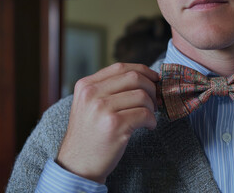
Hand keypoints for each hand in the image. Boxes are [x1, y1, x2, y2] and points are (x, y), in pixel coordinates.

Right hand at [56, 63, 158, 183]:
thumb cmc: (90, 135)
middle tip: (155, 100)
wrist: (78, 165)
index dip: (143, 71)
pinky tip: (148, 126)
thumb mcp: (89, 106)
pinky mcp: (114, 125)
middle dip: (151, 88)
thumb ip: (109, 89)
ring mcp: (102, 109)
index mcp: (86, 85)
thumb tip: (144, 78)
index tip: (154, 79)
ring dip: (152, 106)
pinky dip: (152, 120)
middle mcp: (92, 94)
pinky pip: (144, 114)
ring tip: (148, 117)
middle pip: (134, 78)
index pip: (120, 67)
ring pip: (142, 95)